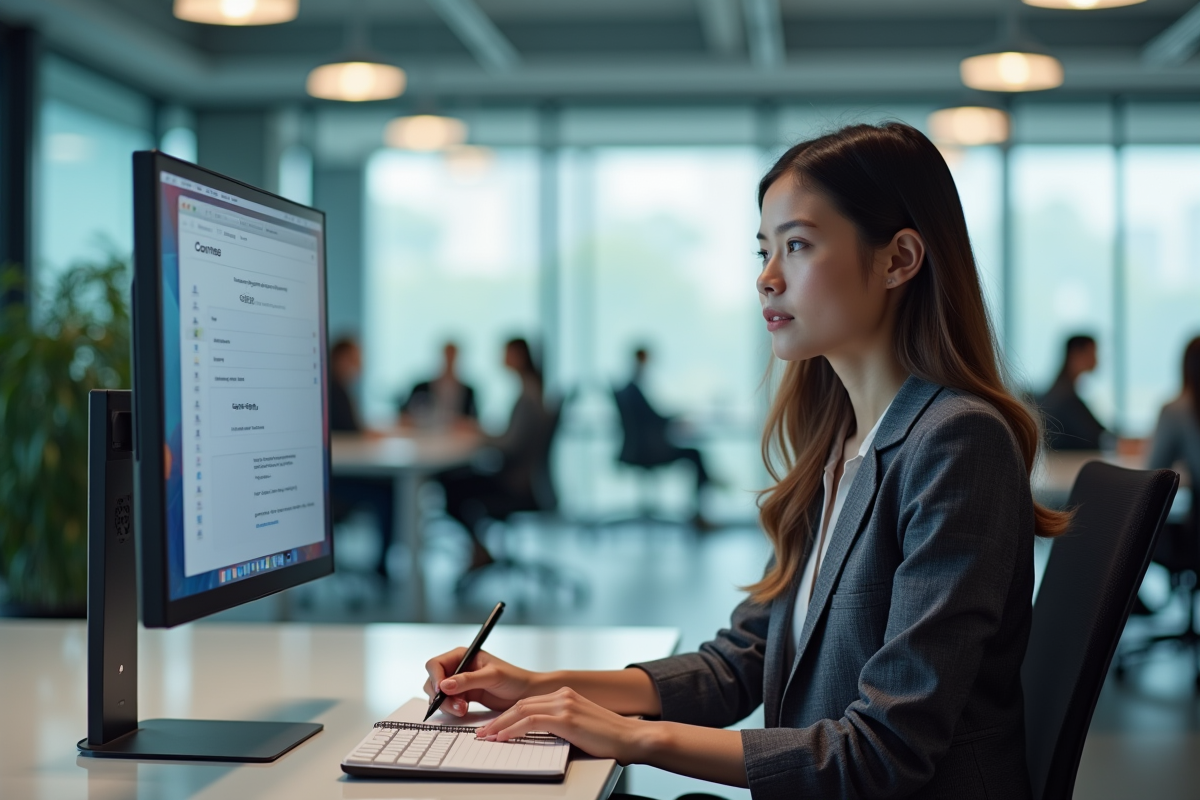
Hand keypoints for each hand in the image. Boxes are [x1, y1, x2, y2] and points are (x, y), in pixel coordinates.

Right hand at [423, 648, 535, 716]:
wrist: (526, 693)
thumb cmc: (514, 678)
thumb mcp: (492, 676)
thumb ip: (468, 680)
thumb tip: (445, 685)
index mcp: (462, 655)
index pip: (436, 664)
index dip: (435, 678)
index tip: (442, 691)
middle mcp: (458, 667)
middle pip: (434, 681)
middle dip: (441, 695)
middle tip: (457, 706)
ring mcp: (459, 683)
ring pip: (440, 694)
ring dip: (447, 704)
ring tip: (463, 709)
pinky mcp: (464, 696)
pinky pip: (448, 703)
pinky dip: (452, 708)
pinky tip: (464, 710)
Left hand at [474, 687, 648, 764]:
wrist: (631, 738)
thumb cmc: (609, 738)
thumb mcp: (580, 726)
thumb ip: (561, 724)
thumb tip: (539, 734)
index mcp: (566, 694)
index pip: (528, 702)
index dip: (507, 715)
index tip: (493, 726)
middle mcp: (563, 694)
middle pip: (521, 704)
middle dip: (498, 719)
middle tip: (482, 732)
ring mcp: (564, 704)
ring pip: (522, 711)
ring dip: (500, 725)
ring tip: (486, 736)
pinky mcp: (566, 718)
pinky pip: (531, 722)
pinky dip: (513, 730)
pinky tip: (503, 737)